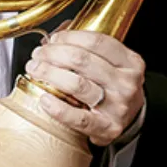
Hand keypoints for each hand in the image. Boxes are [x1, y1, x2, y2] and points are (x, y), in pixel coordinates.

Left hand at [24, 29, 144, 146]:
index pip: (96, 41)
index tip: (53, 39)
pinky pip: (78, 118)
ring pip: (77, 85)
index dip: (69, 37)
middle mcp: (126, 83)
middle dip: (53, 53)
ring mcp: (118, 107)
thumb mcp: (112, 63)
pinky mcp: (107, 128)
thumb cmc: (113, 86)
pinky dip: (58, 108)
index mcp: (130, 61)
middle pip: (82, 60)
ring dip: (49, 74)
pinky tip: (44, 99)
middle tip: (38, 54)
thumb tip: (53, 38)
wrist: (130, 120)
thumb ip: (88, 48)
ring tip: (35, 70)